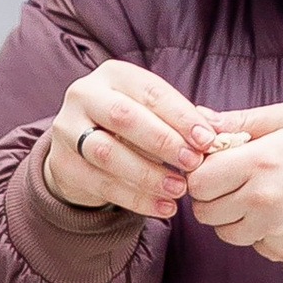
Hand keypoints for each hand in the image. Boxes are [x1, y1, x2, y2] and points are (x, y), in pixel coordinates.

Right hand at [42, 60, 219, 216]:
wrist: (81, 149)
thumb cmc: (130, 127)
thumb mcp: (154, 114)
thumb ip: (182, 120)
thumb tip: (220, 130)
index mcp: (113, 74)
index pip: (150, 92)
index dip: (181, 116)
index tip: (207, 140)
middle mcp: (84, 95)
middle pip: (124, 117)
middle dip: (162, 142)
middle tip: (193, 163)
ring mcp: (67, 129)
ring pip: (108, 153)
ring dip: (147, 174)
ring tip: (178, 190)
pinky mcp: (62, 164)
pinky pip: (101, 184)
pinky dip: (135, 198)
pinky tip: (162, 207)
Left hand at [185, 101, 282, 263]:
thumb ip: (243, 119)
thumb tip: (202, 120)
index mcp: (260, 162)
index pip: (199, 180)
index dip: (203, 172)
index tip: (218, 165)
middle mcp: (262, 200)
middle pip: (205, 211)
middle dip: (212, 197)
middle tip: (235, 182)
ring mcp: (272, 228)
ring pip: (224, 233)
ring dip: (231, 217)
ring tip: (257, 196)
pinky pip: (251, 245)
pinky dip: (256, 233)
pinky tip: (276, 214)